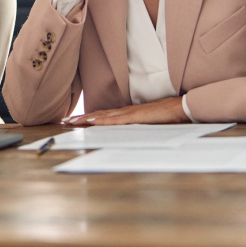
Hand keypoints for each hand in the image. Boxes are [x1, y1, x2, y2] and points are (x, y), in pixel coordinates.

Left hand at [62, 96, 188, 125]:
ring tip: (71, 122)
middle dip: (81, 119)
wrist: (180, 109)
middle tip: (64, 122)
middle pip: (99, 115)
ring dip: (86, 119)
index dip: (89, 118)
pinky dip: (102, 121)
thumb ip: (139, 130)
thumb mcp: (149, 126)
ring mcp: (129, 113)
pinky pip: (115, 120)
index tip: (75, 121)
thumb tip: (131, 137)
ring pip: (103, 116)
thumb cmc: (168, 118)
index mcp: (128, 115)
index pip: (104, 116)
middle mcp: (125, 112)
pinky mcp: (134, 117)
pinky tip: (92, 122)